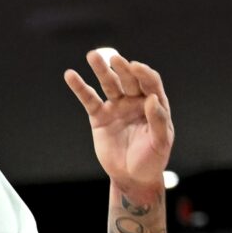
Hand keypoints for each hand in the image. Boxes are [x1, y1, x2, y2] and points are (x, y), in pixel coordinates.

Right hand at [63, 49, 174, 203]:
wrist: (132, 177)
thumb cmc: (152, 160)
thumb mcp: (160, 142)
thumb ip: (158, 120)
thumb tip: (152, 99)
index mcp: (154, 104)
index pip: (150, 82)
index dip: (143, 73)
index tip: (135, 67)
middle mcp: (135, 101)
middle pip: (128, 79)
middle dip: (122, 68)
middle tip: (115, 60)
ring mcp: (117, 107)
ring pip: (108, 84)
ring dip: (101, 69)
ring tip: (93, 55)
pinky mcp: (100, 117)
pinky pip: (89, 100)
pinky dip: (80, 88)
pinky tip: (70, 75)